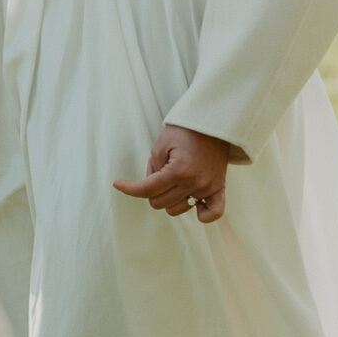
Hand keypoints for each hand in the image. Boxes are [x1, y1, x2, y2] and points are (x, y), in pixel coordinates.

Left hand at [113, 124, 229, 222]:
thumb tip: (151, 191)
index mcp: (178, 170)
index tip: (118, 184)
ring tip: (175, 178)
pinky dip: (203, 213)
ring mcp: (208, 187)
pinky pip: (213, 213)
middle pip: (159, 203)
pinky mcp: (219, 188)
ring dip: (170, 198)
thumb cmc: (182, 132)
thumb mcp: (160, 146)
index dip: (129, 188)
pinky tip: (195, 205)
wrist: (210, 123)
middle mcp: (195, 182)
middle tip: (159, 171)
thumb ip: (152, 171)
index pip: (147, 189)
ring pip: (177, 209)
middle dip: (152, 190)